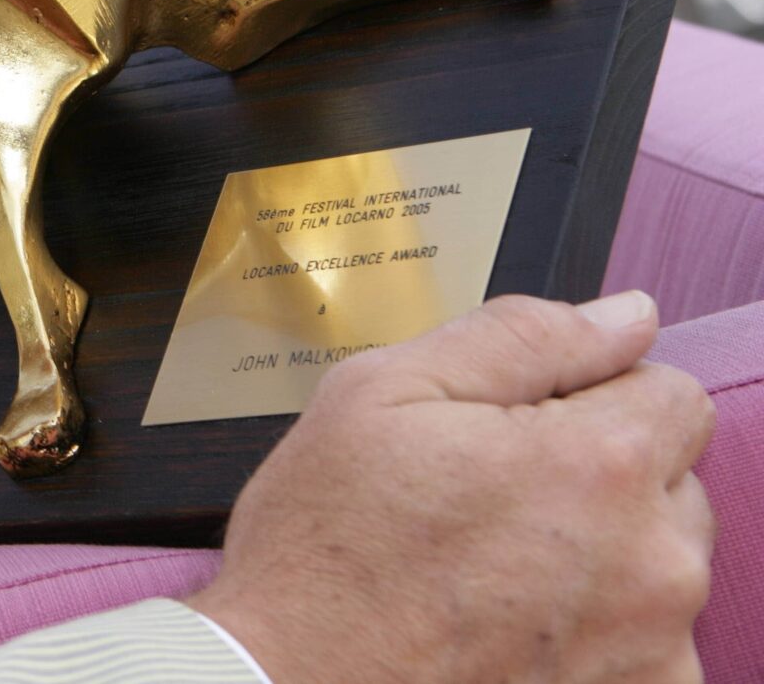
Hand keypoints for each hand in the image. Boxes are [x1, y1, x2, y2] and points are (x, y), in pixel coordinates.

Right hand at [186, 291, 713, 683]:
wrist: (292, 683)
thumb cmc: (325, 553)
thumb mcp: (383, 392)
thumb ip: (520, 337)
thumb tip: (624, 316)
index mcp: (598, 465)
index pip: (669, 390)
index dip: (587, 392)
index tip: (518, 423)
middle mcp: (653, 562)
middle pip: (671, 478)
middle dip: (598, 472)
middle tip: (488, 497)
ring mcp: (654, 646)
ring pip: (661, 560)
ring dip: (602, 551)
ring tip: (492, 567)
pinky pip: (650, 639)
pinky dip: (595, 626)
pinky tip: (512, 623)